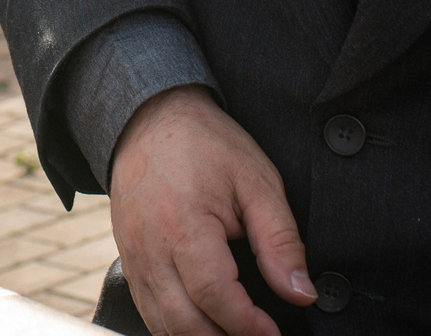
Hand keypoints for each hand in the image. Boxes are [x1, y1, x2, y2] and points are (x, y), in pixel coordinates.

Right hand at [108, 87, 315, 335]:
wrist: (149, 117)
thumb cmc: (205, 144)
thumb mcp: (257, 182)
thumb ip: (280, 242)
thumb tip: (301, 294)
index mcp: (183, 225)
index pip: (215, 297)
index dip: (248, 326)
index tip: (274, 334)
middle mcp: (150, 248)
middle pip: (185, 323)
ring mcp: (133, 257)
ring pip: (163, 324)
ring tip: (236, 333)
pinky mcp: (128, 260)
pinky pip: (148, 310)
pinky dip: (175, 328)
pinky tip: (203, 325)